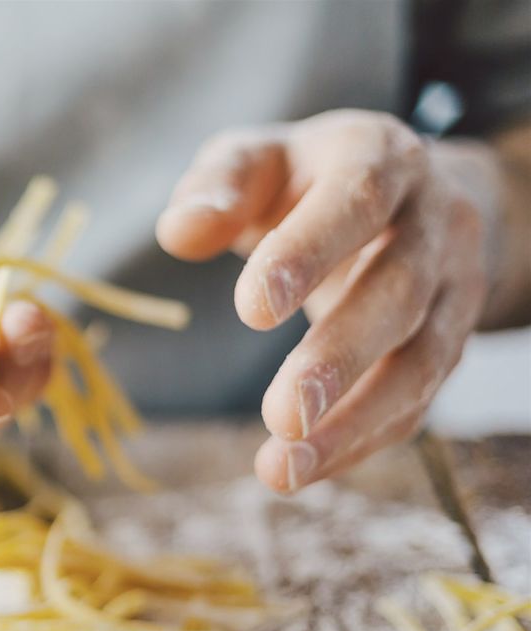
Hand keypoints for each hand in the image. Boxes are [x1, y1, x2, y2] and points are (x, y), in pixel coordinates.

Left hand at [157, 109, 501, 491]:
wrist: (400, 192)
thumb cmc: (303, 179)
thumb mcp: (255, 160)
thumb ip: (218, 186)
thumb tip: (180, 233)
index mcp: (381, 158)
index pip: (356, 202)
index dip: (309, 254)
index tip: (251, 310)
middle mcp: (435, 220)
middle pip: (399, 292)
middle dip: (341, 357)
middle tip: (282, 415)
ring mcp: (453, 286)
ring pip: (421, 360)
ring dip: (354, 421)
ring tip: (283, 467)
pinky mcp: (450, 342)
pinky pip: (417, 400)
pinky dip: (360, 441)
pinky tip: (302, 469)